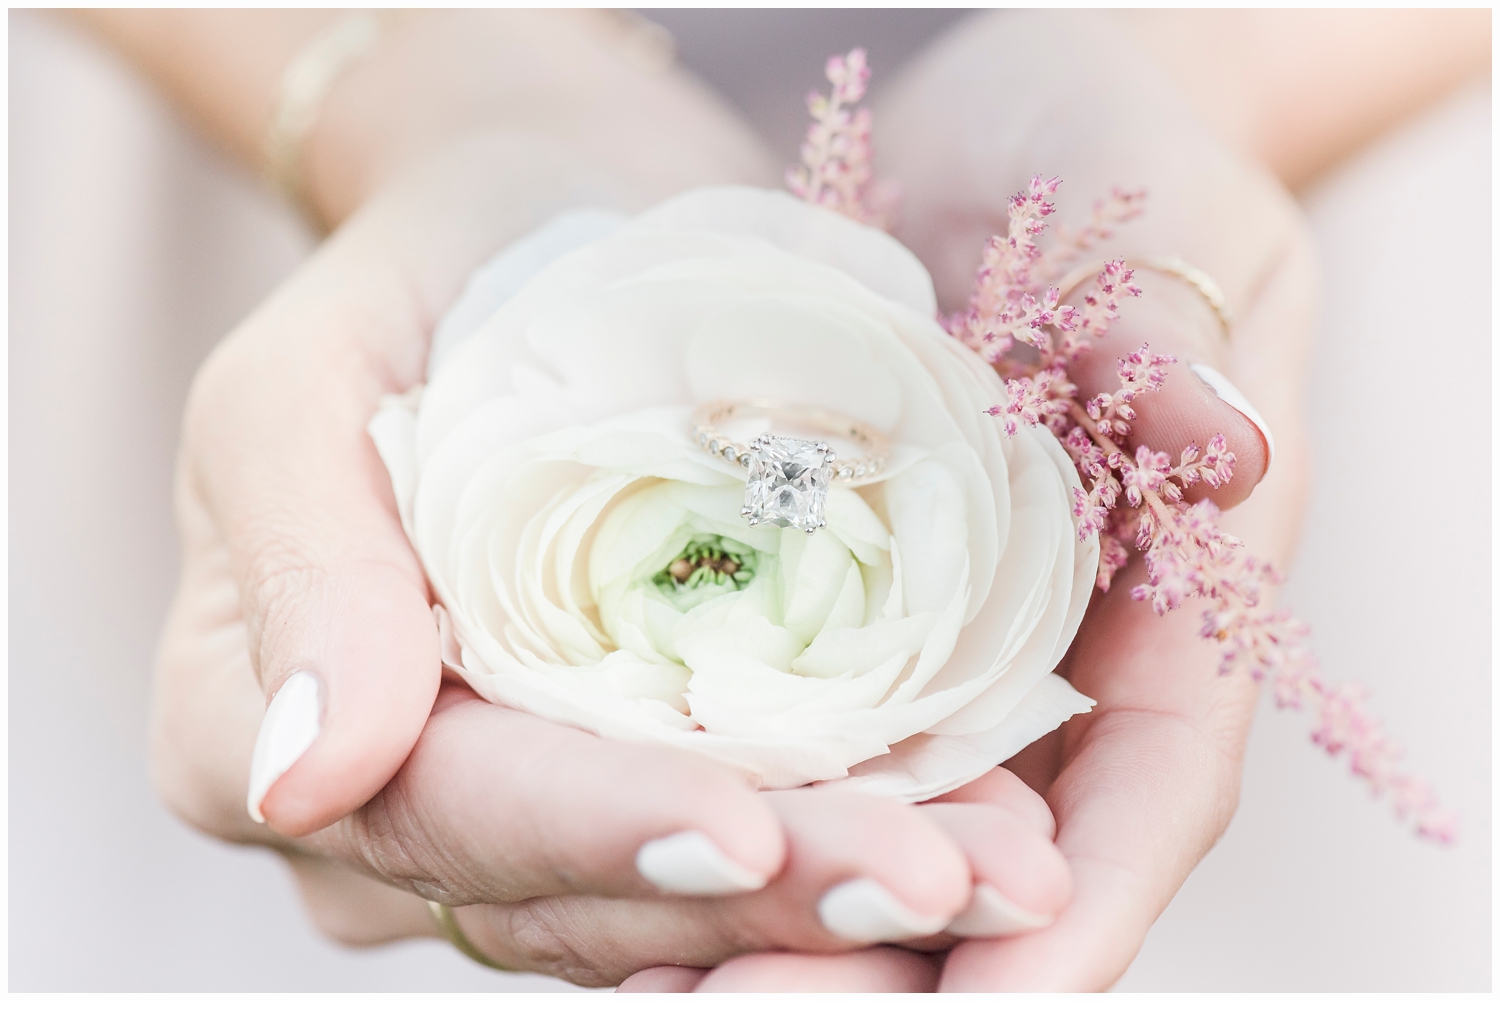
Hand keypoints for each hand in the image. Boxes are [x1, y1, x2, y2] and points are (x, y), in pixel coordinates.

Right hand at [147, 13, 1081, 981]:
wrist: (550, 226)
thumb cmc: (420, 276)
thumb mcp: (307, 376)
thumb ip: (300, 567)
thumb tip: (303, 778)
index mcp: (261, 724)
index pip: (433, 813)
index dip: (586, 835)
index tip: (738, 828)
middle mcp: (394, 803)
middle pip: (579, 890)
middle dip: (766, 900)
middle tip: (945, 877)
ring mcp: (525, 807)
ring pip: (679, 901)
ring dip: (843, 897)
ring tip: (1003, 869)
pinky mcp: (640, 770)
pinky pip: (748, 842)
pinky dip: (866, 838)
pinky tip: (988, 829)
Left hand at [618, 10, 1315, 990]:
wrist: (990, 126)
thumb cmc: (1104, 154)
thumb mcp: (1162, 218)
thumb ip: (1187, 331)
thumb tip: (1229, 446)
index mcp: (1171, 589)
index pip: (1144, 793)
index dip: (1076, 918)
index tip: (991, 1005)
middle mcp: (1053, 645)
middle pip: (996, 857)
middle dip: (891, 958)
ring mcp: (941, 633)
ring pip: (879, 820)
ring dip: (782, 914)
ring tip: (662, 984)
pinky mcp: (834, 594)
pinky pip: (789, 729)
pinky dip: (723, 801)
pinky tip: (624, 849)